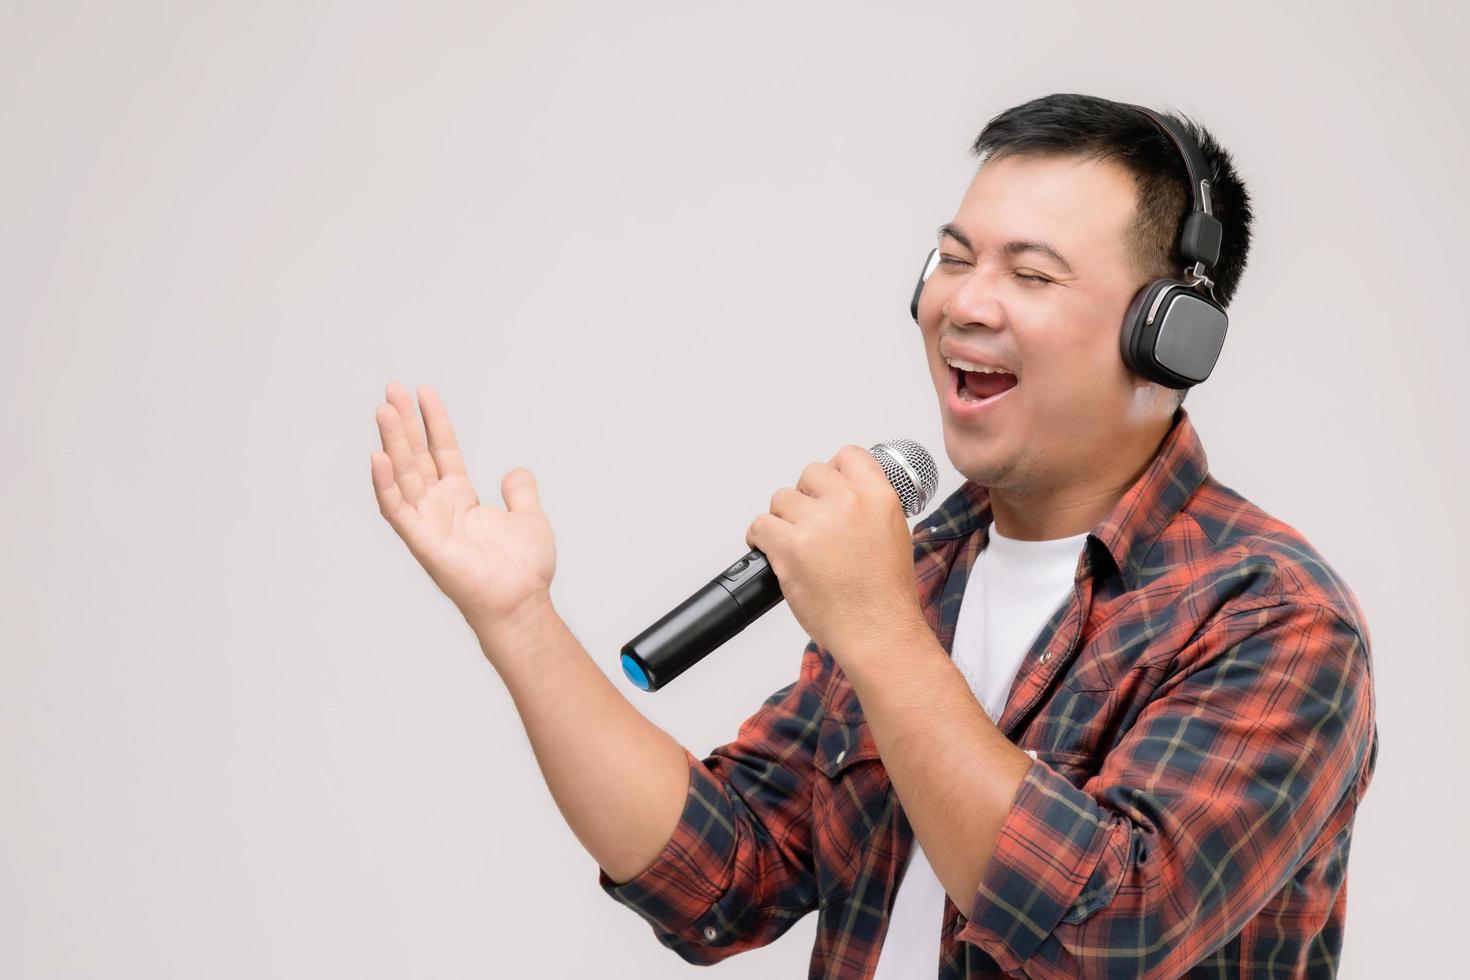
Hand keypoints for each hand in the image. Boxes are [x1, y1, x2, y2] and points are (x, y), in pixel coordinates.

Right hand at [371, 382, 554, 645]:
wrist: (522, 603)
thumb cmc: (524, 570)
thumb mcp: (529, 518)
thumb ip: (520, 492)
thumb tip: (515, 471)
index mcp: (461, 499)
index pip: (442, 452)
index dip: (433, 422)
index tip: (424, 392)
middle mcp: (439, 508)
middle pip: (416, 457)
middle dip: (404, 423)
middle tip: (392, 389)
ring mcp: (427, 524)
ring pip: (404, 475)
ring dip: (393, 442)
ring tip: (384, 409)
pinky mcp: (422, 542)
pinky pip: (397, 509)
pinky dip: (386, 484)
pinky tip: (379, 456)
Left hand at [745, 445, 924, 658]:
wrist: (878, 631)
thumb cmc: (886, 595)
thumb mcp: (895, 535)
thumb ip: (869, 508)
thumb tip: (842, 497)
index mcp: (879, 497)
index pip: (848, 456)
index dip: (833, 472)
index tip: (827, 489)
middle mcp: (848, 502)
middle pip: (810, 474)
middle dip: (806, 498)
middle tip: (811, 525)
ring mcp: (817, 523)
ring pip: (781, 499)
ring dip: (783, 520)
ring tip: (794, 544)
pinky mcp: (790, 546)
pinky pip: (760, 525)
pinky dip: (759, 538)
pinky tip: (770, 550)